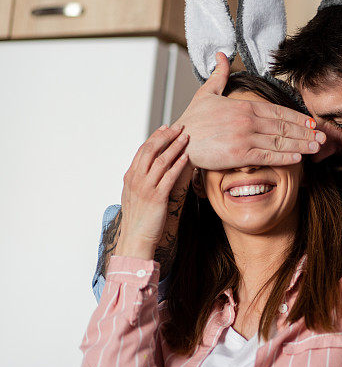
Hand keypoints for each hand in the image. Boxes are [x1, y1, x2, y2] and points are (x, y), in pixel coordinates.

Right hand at [117, 125, 189, 259]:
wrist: (135, 239)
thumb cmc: (138, 218)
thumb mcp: (134, 195)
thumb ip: (140, 180)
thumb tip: (150, 168)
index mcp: (130, 177)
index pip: (143, 150)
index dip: (155, 137)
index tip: (166, 128)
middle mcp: (136, 180)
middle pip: (151, 150)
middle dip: (166, 136)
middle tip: (179, 127)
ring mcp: (145, 188)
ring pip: (161, 161)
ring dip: (175, 147)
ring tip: (186, 137)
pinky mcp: (157, 197)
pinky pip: (169, 177)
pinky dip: (179, 165)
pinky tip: (187, 157)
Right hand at [174, 52, 324, 168]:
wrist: (177, 141)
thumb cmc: (192, 120)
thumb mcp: (206, 92)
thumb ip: (219, 74)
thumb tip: (220, 54)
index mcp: (244, 106)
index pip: (279, 112)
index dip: (298, 118)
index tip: (313, 123)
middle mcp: (248, 121)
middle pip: (284, 127)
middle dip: (306, 132)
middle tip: (323, 137)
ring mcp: (244, 138)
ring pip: (280, 142)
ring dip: (301, 145)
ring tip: (316, 148)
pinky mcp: (239, 155)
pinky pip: (267, 156)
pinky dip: (284, 157)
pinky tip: (298, 158)